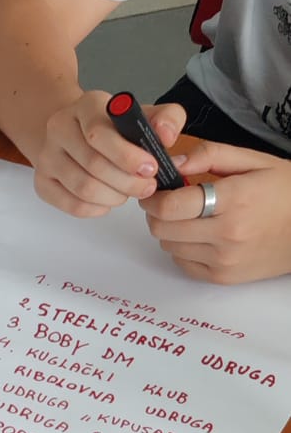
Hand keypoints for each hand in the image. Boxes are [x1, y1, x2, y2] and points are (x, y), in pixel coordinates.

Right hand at [32, 92, 185, 219]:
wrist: (76, 133)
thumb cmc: (115, 128)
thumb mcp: (144, 114)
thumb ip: (166, 118)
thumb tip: (166, 136)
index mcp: (86, 105)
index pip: (99, 134)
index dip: (127, 156)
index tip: (151, 168)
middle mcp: (59, 127)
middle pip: (93, 164)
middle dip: (127, 182)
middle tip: (147, 188)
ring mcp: (47, 156)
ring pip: (83, 188)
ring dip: (114, 197)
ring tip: (127, 193)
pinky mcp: (42, 182)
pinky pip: (71, 205)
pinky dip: (96, 209)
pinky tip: (108, 201)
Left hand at [140, 141, 290, 284]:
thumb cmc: (285, 192)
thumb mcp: (254, 161)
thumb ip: (210, 155)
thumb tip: (173, 162)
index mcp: (234, 199)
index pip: (171, 206)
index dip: (154, 197)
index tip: (154, 190)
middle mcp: (227, 234)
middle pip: (163, 228)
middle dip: (157, 213)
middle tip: (167, 202)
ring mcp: (224, 260)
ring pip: (169, 246)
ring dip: (170, 230)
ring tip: (188, 217)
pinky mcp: (223, 277)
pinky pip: (183, 263)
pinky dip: (182, 249)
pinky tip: (198, 235)